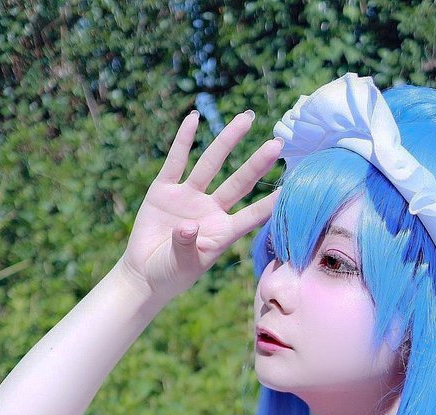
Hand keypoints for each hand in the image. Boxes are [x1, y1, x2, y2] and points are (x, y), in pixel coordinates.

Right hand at [118, 108, 282, 306]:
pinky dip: (184, 140)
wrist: (144, 274)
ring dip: (228, 141)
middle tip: (277, 144)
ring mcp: (189, 197)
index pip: (252, 215)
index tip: (292, 188)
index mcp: (222, 232)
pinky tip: (194, 118)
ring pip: (212, 164)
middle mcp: (211, 211)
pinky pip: (176, 161)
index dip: (270, 203)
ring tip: (246, 118)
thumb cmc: (170, 275)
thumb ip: (187, 246)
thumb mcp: (182, 266)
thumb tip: (188, 226)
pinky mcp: (165, 190)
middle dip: (257, 164)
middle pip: (239, 183)